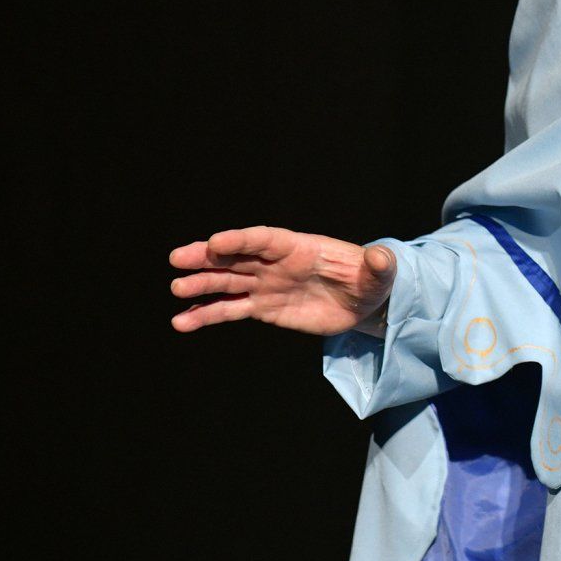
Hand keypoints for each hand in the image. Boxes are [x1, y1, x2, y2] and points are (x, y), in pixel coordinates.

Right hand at [168, 226, 396, 336]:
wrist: (363, 302)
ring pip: (227, 283)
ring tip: (176, 291)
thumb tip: (384, 256)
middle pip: (236, 257)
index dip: (241, 239)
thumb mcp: (381, 272)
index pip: (265, 239)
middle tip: (178, 259)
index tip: (216, 242)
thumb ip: (378, 264)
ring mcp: (266, 284)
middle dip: (208, 257)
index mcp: (300, 247)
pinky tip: (182, 322)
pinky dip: (205, 315)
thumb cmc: (371, 279)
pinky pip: (230, 310)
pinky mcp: (263, 308)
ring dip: (201, 286)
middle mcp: (276, 263)